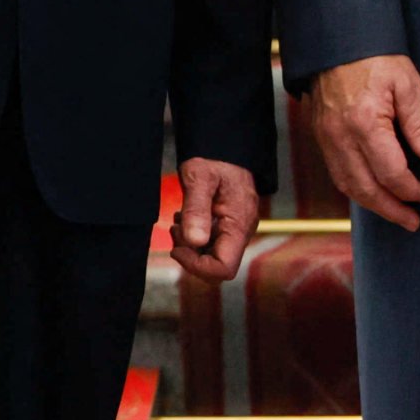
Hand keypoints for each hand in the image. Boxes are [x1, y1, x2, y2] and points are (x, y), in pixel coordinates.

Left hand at [170, 157, 261, 282]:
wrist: (224, 149)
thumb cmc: (213, 160)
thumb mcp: (199, 179)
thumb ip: (197, 210)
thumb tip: (194, 242)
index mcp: (239, 225)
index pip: (224, 269)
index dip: (198, 266)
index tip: (178, 247)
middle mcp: (241, 232)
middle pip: (217, 268)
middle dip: (191, 256)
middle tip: (178, 229)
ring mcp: (236, 231)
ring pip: (211, 258)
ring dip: (190, 246)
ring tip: (182, 219)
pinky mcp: (228, 227)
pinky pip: (210, 246)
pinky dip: (194, 239)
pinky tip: (188, 219)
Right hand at [307, 55, 419, 233]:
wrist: (336, 42)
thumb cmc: (375, 58)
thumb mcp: (408, 84)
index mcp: (365, 123)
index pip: (390, 173)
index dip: (411, 190)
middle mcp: (340, 136)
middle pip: (365, 188)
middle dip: (391, 209)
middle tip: (413, 222)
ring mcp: (326, 138)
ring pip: (347, 185)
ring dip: (372, 205)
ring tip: (396, 213)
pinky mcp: (320, 136)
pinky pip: (336, 173)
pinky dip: (356, 189)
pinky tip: (373, 193)